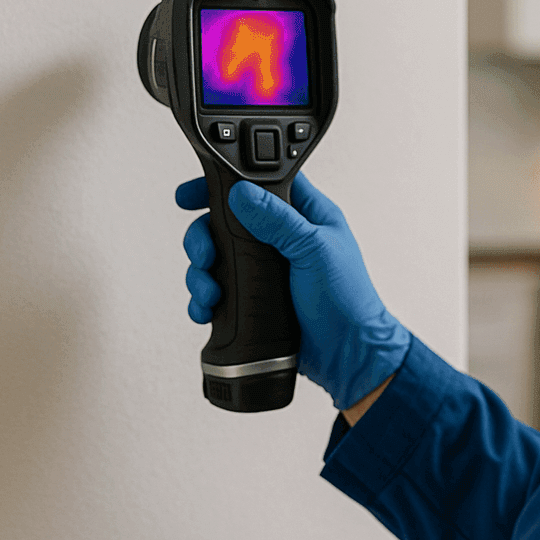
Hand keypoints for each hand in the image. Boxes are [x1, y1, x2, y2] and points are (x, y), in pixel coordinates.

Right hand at [177, 173, 410, 410]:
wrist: (347, 355)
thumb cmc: (347, 301)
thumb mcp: (315, 250)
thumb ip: (279, 220)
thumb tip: (241, 193)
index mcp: (304, 216)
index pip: (260, 185)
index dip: (225, 184)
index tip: (192, 194)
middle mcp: (281, 239)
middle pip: (225, 221)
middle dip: (204, 237)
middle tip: (204, 256)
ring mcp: (265, 270)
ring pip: (217, 257)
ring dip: (201, 273)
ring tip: (209, 292)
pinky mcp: (253, 298)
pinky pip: (218, 291)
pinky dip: (204, 300)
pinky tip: (206, 310)